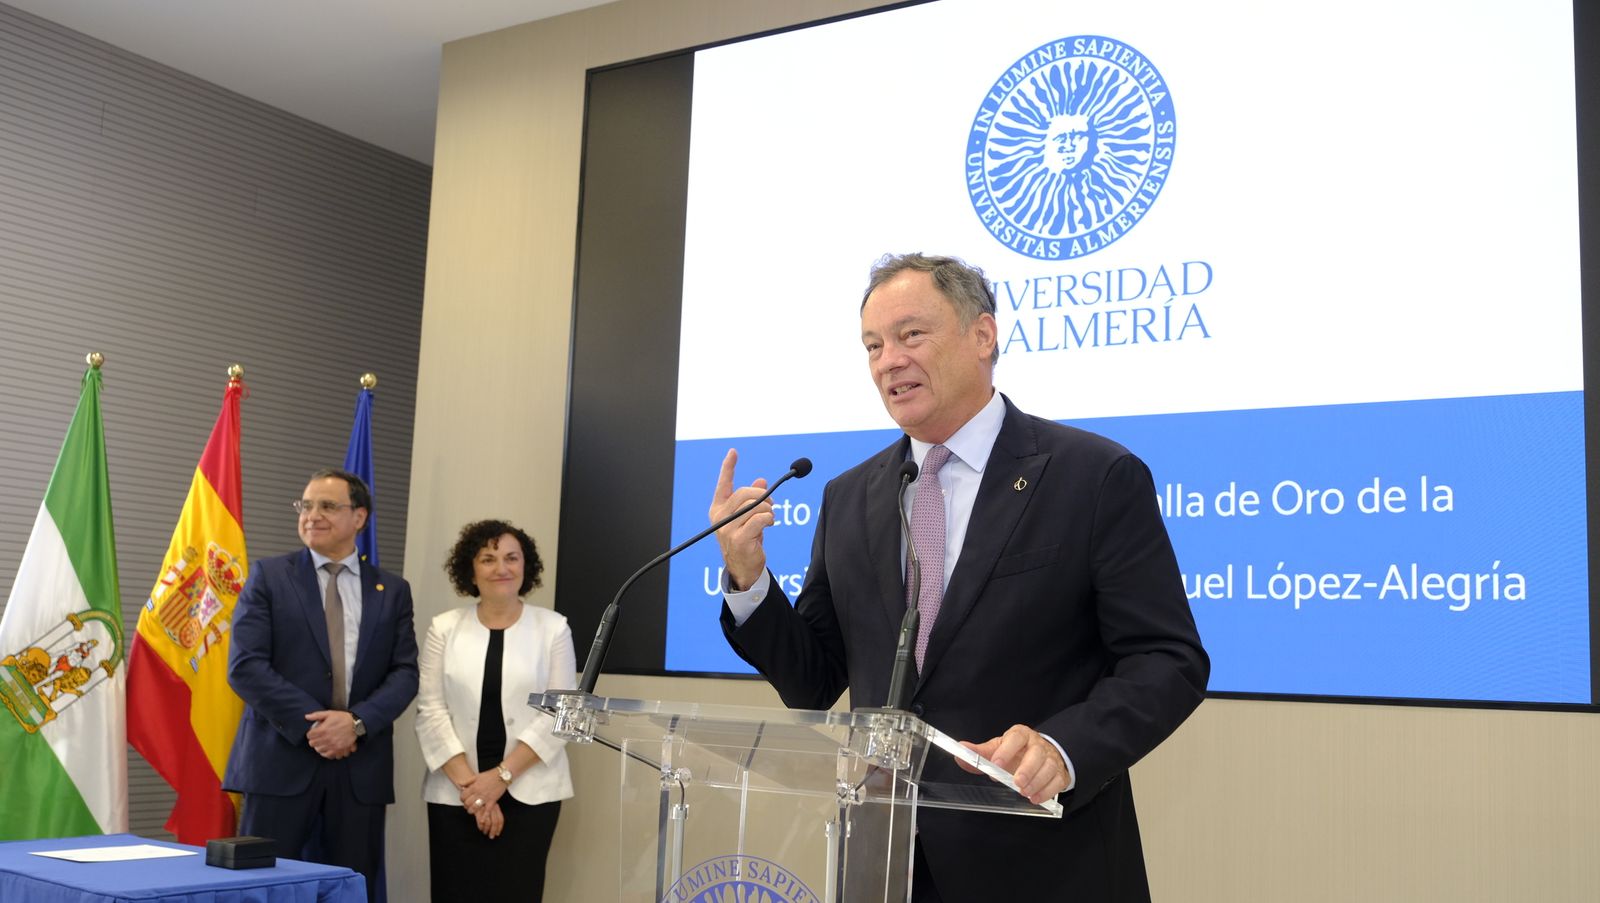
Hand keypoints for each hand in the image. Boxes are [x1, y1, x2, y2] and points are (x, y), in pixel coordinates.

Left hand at [305, 710, 357, 758]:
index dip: (310, 733)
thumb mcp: (329, 713)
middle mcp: (326, 739)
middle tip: (317, 738)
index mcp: (323, 730)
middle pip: (313, 744)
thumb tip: (306, 716)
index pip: (309, 735)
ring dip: (319, 746)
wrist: (356, 724)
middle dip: (313, 740)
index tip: (313, 732)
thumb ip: (317, 715)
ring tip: (322, 743)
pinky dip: (327, 753)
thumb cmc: (343, 718)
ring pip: (319, 750)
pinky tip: (327, 749)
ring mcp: (332, 745)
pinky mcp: (338, 749)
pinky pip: (328, 755)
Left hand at [458, 770, 507, 812]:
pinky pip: (487, 811)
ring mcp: (485, 798)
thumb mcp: (477, 776)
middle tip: (468, 805)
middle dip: (466, 805)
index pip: (463, 796)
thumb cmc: (490, 775)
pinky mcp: (492, 801)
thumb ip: (467, 781)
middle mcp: (478, 793)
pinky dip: (484, 817)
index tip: (464, 799)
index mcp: (474, 787)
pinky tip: (482, 821)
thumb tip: (459, 784)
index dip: (462, 798)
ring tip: (472, 810)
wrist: (502, 775)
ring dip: (472, 811)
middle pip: (467, 803)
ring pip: (475, 808)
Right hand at [473, 800, 503, 838]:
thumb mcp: (489, 808)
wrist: (473, 798)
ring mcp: (485, 809)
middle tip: (491, 836)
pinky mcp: (478, 810)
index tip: (497, 833)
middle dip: (493, 831)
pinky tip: (480, 828)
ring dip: (486, 829)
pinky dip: (481, 827)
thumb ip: (493, 815)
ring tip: (485, 832)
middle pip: (495, 822)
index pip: (500, 819)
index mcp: (496, 807)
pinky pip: (480, 821)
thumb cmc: (481, 804)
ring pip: (488, 822)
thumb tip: (495, 827)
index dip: (499, 828)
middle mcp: (492, 808)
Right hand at [710, 449, 773, 590]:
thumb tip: (762, 481)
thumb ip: (753, 500)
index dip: (728, 467)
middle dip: (762, 495)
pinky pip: (760, 519)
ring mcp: (728, 529)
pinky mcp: (739, 539)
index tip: (733, 452)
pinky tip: (769, 525)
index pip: (723, 485)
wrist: (743, 568)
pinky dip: (769, 519)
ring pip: (754, 505)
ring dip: (768, 509)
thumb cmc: (746, 541)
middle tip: (771, 504)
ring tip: (770, 517)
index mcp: (718, 510)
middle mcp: (720, 518)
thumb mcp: (748, 518)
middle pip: (744, 493)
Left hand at [961, 724, 1070, 804]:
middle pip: (1037, 753)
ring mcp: (1051, 758)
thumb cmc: (1016, 752)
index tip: (996, 764)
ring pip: (1049, 767)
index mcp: (1021, 735)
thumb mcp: (998, 749)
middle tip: (1017, 783)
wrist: (1042, 754)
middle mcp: (1038, 745)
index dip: (1006, 750)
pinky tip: (1036, 798)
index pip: (1016, 737)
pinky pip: (1058, 781)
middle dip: (1027, 769)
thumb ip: (980, 753)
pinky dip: (1048, 791)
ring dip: (1038, 781)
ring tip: (1025, 793)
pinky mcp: (1060, 773)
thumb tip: (960, 751)